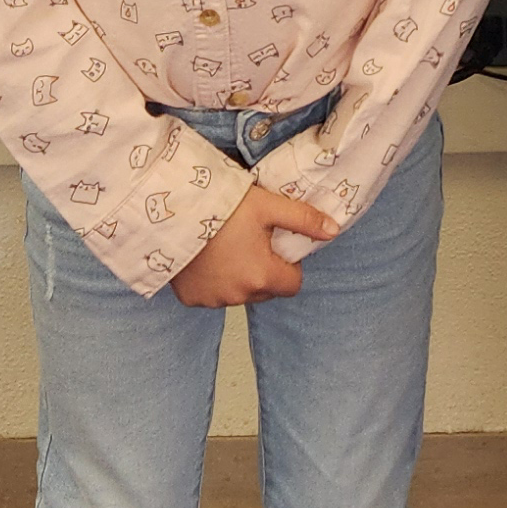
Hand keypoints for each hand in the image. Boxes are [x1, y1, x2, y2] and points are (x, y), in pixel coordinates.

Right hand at [172, 184, 339, 308]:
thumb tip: (333, 230)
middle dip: (263, 272)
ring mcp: (213, 300)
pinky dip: (213, 282)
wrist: (173, 211)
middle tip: (249, 243)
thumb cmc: (222, 207)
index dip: (288, 266)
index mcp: (263, 276)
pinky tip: (206, 259)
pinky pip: (212, 295)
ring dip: (238, 278)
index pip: (292, 284)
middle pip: (266, 291)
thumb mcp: (269, 207)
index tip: (274, 246)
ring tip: (225, 248)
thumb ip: (304, 219)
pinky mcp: (191, 299)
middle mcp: (239, 295)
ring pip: (239, 294)